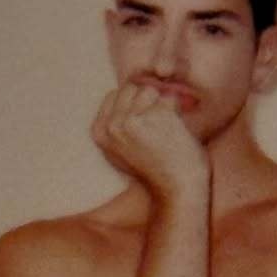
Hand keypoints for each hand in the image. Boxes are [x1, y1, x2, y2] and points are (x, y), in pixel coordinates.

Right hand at [90, 83, 208, 197]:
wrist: (177, 188)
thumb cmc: (154, 169)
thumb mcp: (121, 150)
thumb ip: (115, 123)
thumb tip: (120, 90)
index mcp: (99, 131)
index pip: (114, 94)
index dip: (133, 106)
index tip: (142, 129)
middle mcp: (111, 125)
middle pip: (130, 88)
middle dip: (146, 103)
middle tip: (154, 130)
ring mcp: (131, 119)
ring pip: (149, 90)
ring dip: (162, 106)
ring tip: (163, 131)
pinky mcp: (154, 116)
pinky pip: (169, 99)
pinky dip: (177, 112)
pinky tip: (174, 132)